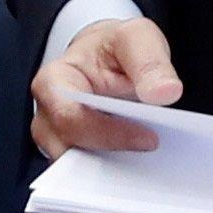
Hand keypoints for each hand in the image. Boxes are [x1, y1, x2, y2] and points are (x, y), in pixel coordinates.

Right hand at [29, 15, 182, 159]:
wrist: (108, 56)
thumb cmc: (115, 46)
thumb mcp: (137, 38)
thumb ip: (150, 62)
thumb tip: (164, 93)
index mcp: (53, 81)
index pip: (71, 118)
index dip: (108, 133)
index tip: (149, 139)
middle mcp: (47, 115)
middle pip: (70, 150)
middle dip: (110, 159)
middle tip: (154, 159)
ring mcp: (58, 139)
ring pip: (78, 170)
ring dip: (112, 173)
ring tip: (150, 170)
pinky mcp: (76, 153)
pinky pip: (90, 173)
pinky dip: (115, 175)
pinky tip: (143, 170)